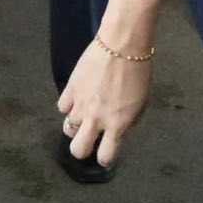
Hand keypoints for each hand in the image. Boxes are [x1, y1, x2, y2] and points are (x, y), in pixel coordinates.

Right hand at [57, 36, 153, 169]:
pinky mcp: (70, 88)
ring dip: (75, 125)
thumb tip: (115, 130)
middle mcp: (96, 119)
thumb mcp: (140, 104)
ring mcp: (80, 104)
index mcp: (117, 124)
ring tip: (84, 115)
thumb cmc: (138, 72)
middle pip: (78, 150)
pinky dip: (69, 105)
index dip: (105, 158)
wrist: (123, 44)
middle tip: (88, 139)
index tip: (106, 153)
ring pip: (68, 128)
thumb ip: (126, 122)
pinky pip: (62, 107)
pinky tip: (78, 98)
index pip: (105, 156)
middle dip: (82, 150)